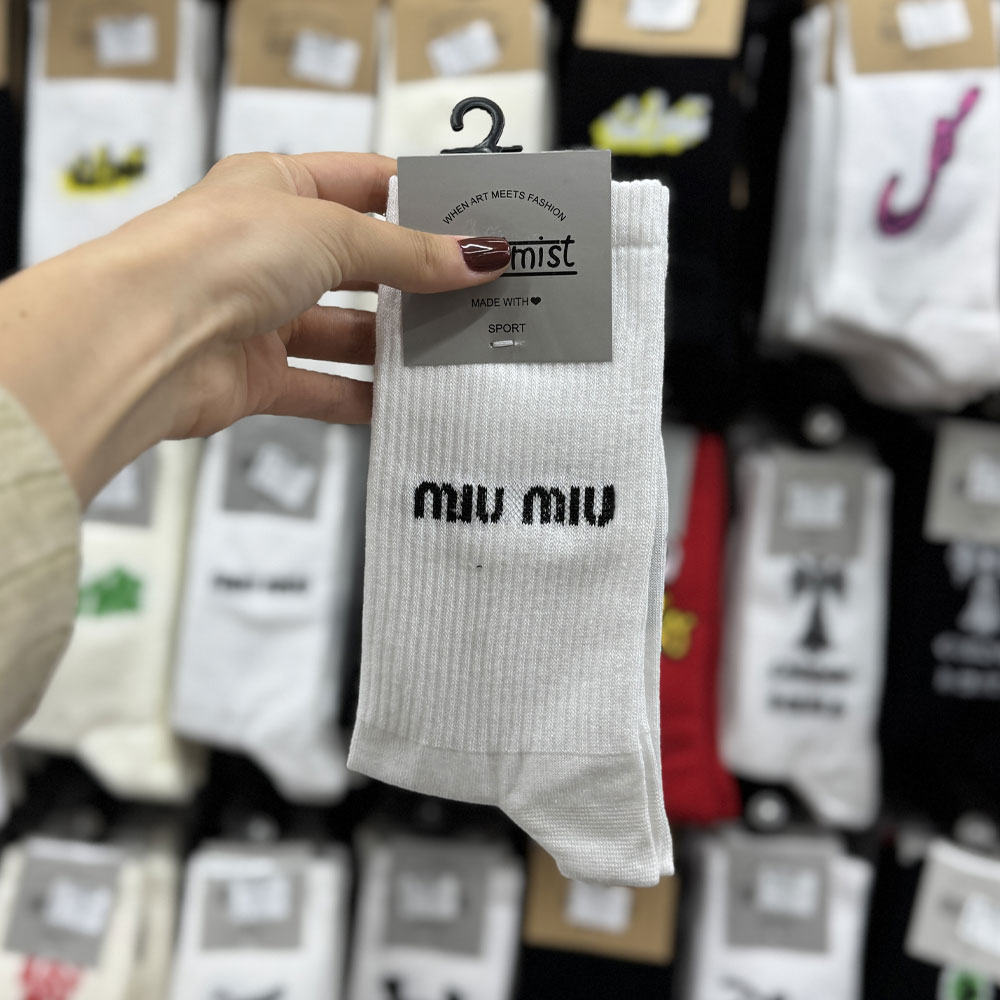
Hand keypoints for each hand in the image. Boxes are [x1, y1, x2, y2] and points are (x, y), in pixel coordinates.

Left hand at [0, 152, 509, 503]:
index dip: (418, 201)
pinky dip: (359, 398)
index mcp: (275, 189)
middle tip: (475, 296)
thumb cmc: (216, 256)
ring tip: (451, 352)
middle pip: (359, 264)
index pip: (361, 184)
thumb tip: (478, 257)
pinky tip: (402, 404)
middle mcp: (266, 250)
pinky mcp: (255, 377)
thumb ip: (407, 251)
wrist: (142, 339)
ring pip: (344, 332)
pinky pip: (321, 389)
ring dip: (392, 345)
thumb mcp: (331, 233)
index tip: (474, 223)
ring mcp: (259, 315)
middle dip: (414, 281)